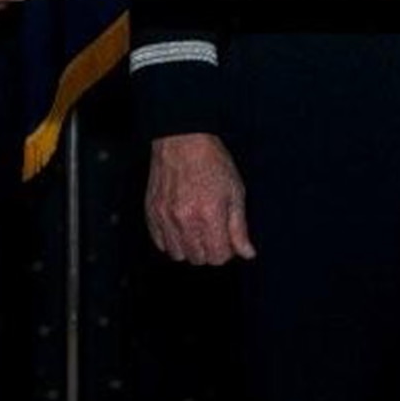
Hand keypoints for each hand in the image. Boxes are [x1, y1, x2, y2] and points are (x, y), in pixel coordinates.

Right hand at [146, 133, 255, 265]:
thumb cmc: (213, 163)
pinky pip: (160, 243)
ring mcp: (165, 218)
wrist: (183, 141)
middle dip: (209, 250)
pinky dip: (171, 241)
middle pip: (198, 259)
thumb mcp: (235, 192)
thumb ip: (239, 228)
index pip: (217, 258)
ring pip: (177, 255)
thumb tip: (247, 254)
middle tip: (213, 231)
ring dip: (189, 248)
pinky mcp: (152, 213)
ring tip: (196, 230)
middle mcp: (185, 221)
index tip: (227, 239)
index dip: (226, 251)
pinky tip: (180, 227)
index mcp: (209, 216)